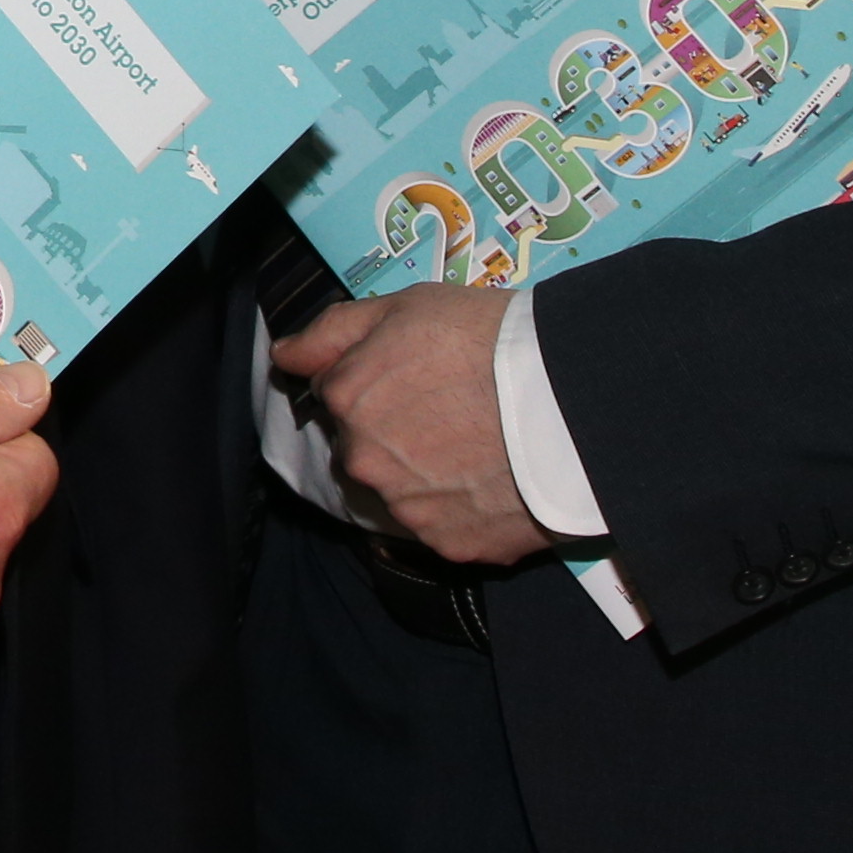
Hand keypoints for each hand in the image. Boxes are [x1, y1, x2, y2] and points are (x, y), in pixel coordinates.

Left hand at [270, 283, 547, 566]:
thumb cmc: (488, 339)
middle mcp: (363, 461)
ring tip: (479, 448)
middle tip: (453, 412)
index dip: (377, 380)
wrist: (570, 399)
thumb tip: (283, 356)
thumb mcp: (406, 306)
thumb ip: (333, 331)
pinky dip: (463, 510)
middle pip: (364, 450)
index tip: (417, 376)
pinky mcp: (451, 546)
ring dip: (425, 476)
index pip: (336, 394)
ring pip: (401, 493)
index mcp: (346, 398)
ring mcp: (406, 509)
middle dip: (394, 434)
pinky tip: (495, 481)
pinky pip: (445, 528)